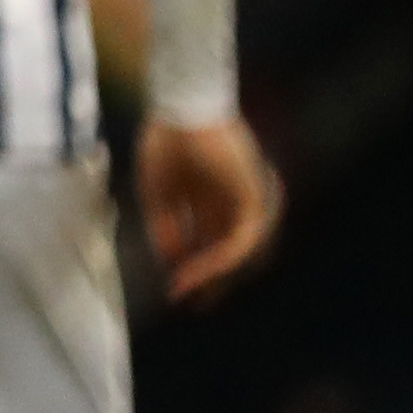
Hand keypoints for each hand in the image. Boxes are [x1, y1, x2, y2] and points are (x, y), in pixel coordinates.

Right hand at [138, 114, 281, 303]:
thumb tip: (171, 265)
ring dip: (213, 275)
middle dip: (207, 278)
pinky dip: (221, 260)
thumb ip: (165, 230)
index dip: (189, 264)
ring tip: (190, 291)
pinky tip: (200, 271)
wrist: (181, 109)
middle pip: (222, 249)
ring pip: (234, 251)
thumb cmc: (165, 142)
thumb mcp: (157, 195)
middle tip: (192, 302)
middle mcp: (227, 201)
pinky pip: (241, 241)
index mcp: (205, 194)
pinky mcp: (255, 201)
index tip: (174, 288)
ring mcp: (243, 201)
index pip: (203, 238)